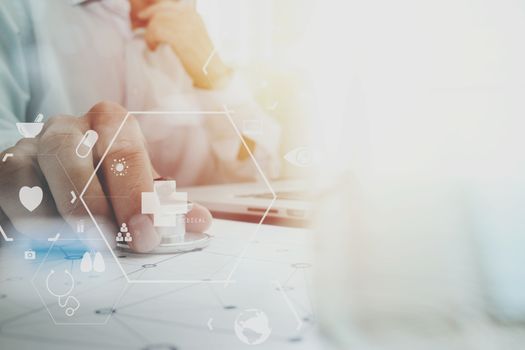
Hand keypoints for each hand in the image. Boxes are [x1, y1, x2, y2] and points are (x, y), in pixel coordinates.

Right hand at [0, 102, 211, 251]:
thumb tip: (201, 222)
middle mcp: (67, 128)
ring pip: (31, 171)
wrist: (60, 180)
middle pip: (71, 151)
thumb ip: (166, 207)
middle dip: (94, 202)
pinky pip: (8, 190)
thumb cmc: (108, 185)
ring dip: (55, 214)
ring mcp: (30, 147)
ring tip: (79, 248)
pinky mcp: (4, 169)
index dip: (136, 193)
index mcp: (109, 124)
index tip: (146, 234)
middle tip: (112, 244)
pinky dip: (26, 218)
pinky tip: (48, 241)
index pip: (124, 149)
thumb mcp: (140, 192)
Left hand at [136, 1, 231, 88]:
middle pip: (160, 12)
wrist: (213, 73)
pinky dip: (151, 40)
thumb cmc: (202, 59)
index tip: (143, 17)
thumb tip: (157, 20)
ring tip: (153, 45)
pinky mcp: (179, 37)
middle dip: (149, 24)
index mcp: (193, 15)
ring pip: (156, 22)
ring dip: (150, 34)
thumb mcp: (193, 36)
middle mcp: (190, 17)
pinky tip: (154, 48)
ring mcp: (185, 26)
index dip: (153, 10)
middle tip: (147, 36)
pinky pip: (156, 31)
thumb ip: (179, 26)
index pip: (167, 5)